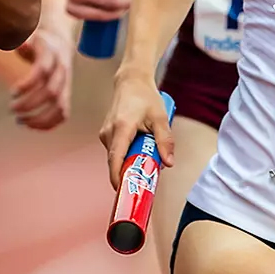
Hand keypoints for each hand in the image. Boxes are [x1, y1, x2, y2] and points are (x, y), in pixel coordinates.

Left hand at [7, 27, 71, 130]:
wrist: (58, 44)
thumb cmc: (37, 42)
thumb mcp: (29, 37)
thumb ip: (22, 41)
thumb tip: (20, 46)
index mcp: (51, 54)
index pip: (42, 71)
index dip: (27, 84)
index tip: (12, 93)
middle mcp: (62, 70)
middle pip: (51, 92)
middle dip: (30, 104)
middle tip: (11, 109)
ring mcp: (66, 84)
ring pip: (59, 107)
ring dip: (39, 118)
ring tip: (19, 121)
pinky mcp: (67, 95)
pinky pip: (63, 114)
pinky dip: (49, 124)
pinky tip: (31, 125)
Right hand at [99, 74, 172, 189]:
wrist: (131, 81)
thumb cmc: (145, 97)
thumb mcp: (160, 118)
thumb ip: (165, 141)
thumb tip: (168, 163)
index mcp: (121, 128)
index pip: (116, 159)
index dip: (118, 178)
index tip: (125, 192)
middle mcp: (109, 132)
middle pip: (117, 161)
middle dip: (130, 172)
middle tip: (147, 178)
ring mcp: (106, 133)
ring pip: (117, 157)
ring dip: (131, 161)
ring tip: (148, 157)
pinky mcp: (107, 134)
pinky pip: (117, 151)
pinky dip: (127, 154)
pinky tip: (140, 149)